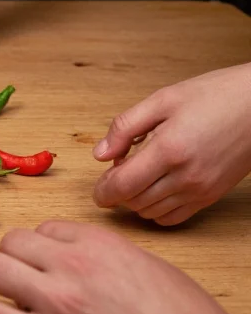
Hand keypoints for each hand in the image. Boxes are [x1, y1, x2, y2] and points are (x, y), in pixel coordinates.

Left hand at [0, 221, 250, 313]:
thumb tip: (66, 253)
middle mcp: (71, 268)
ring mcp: (55, 307)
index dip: (38, 247)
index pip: (42, 229)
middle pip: (10, 244)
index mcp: (98, 244)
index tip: (41, 262)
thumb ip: (100, 254)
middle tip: (14, 276)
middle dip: (9, 258)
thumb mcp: (144, 264)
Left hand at [92, 63, 250, 225]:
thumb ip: (125, 127)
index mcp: (169, 150)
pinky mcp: (211, 196)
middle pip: (133, 202)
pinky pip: (173, 217)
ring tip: (138, 175)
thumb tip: (101, 154)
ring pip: (151, 212)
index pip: (122, 186)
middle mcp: (185, 176)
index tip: (97, 188)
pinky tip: (155, 189)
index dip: (102, 192)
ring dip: (135, 200)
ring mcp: (200, 190)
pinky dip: (156, 210)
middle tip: (118, 172)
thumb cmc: (216, 96)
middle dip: (117, 192)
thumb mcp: (163, 100)